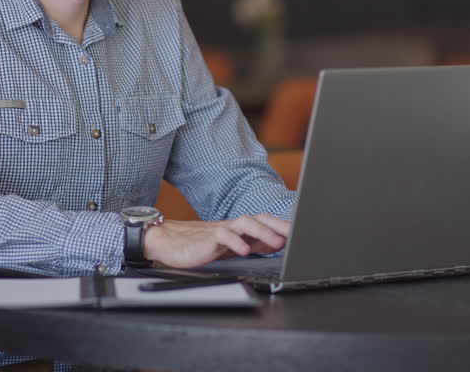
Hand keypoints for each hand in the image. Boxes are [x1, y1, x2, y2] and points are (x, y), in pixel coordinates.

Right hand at [141, 214, 290, 268]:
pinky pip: (224, 237)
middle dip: (279, 226)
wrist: (167, 242)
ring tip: (277, 243)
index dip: (283, 226)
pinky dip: (236, 243)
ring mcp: (220, 230)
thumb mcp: (229, 247)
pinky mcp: (207, 239)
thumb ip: (251, 243)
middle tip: (296, 235)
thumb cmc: (198, 245)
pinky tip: (245, 250)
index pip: (265, 222)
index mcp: (239, 229)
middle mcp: (232, 226)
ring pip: (245, 223)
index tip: (302, 233)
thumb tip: (277, 244)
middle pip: (259, 219)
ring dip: (263, 232)